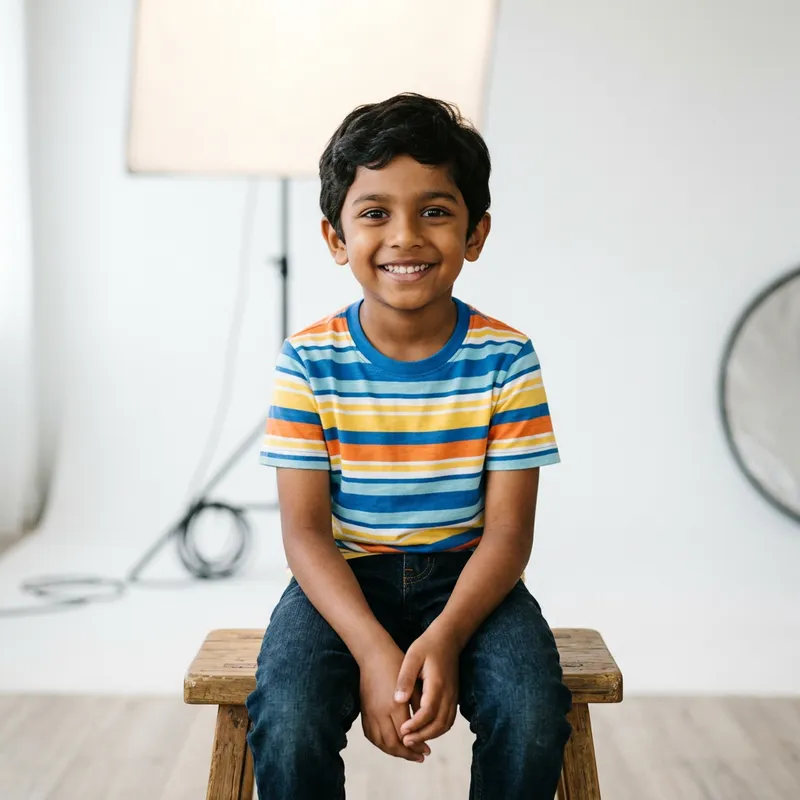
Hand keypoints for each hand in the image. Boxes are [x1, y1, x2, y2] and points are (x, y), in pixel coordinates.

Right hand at [359, 639, 430, 761]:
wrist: (374, 654)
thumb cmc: (397, 664)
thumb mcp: (413, 683)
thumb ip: (418, 707)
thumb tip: (426, 729)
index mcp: (394, 705)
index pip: (406, 735)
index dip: (417, 746)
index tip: (427, 750)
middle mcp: (380, 713)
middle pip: (393, 744)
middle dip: (407, 754)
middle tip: (420, 757)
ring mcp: (370, 713)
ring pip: (381, 743)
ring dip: (395, 752)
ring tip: (408, 754)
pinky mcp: (364, 712)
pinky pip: (371, 736)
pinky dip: (381, 744)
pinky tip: (391, 745)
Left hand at [394, 628, 459, 747]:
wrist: (448, 638)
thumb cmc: (427, 646)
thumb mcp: (412, 657)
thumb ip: (405, 678)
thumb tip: (398, 700)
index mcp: (437, 684)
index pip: (428, 712)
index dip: (416, 725)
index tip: (402, 731)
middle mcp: (448, 693)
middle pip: (439, 724)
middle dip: (422, 736)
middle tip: (404, 742)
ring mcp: (453, 696)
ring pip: (445, 725)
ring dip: (430, 735)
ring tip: (412, 739)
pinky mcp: (453, 697)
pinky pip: (448, 720)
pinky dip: (437, 729)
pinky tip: (423, 730)